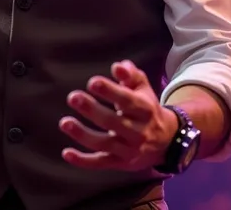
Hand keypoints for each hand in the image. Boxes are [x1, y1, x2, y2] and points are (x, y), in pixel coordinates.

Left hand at [59, 60, 177, 170]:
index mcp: (145, 109)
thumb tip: (118, 66)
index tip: (92, 82)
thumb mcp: (143, 88)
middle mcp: (139, 132)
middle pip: (113, 122)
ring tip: (64, 122)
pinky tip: (66, 153)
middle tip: (73, 97)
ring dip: (83, 134)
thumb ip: (131, 75)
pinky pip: (101, 163)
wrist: (166, 142)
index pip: (127, 100)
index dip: (110, 91)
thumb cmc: (146, 107)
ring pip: (104, 144)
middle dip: (92, 110)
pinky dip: (83, 161)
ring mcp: (129, 150)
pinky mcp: (121, 164)